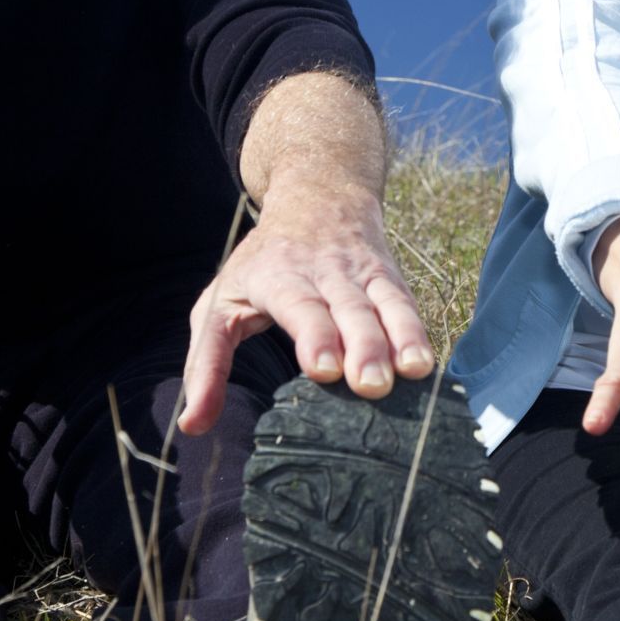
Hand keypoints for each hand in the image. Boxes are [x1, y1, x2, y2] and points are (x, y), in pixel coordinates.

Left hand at [180, 181, 433, 435]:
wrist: (318, 195)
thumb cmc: (260, 264)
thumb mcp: (219, 303)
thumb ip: (206, 363)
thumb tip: (192, 425)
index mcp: (279, 276)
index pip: (300, 305)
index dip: (314, 335)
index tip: (323, 368)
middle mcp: (326, 272)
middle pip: (348, 309)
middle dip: (362, 346)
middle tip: (369, 385)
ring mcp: (363, 273)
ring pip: (385, 304)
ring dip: (400, 337)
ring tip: (412, 372)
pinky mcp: (390, 278)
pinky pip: (406, 304)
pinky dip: (418, 331)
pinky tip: (426, 364)